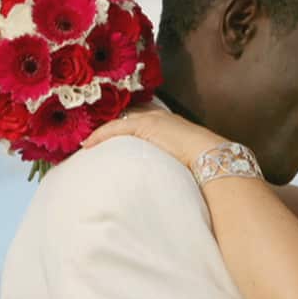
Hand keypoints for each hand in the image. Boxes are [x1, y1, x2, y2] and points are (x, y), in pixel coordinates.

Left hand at [81, 105, 225, 166]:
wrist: (211, 157)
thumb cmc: (204, 163)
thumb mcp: (185, 161)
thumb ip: (173, 164)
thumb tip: (168, 182)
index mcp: (169, 123)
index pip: (140, 119)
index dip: (123, 127)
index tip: (109, 138)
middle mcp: (159, 116)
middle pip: (127, 116)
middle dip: (109, 126)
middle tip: (92, 137)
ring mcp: (152, 118)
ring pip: (118, 121)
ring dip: (101, 131)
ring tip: (86, 142)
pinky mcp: (146, 125)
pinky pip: (115, 128)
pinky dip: (100, 135)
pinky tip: (88, 145)